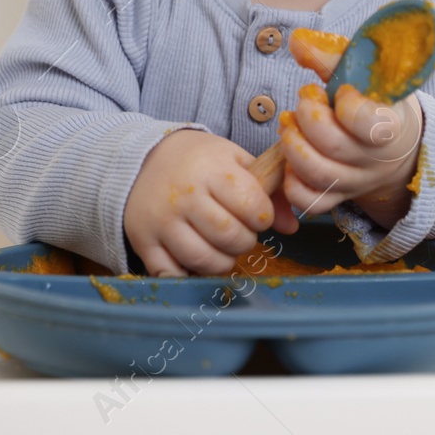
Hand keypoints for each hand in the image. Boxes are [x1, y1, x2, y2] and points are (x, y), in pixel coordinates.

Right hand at [123, 130, 275, 275]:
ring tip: (220, 246)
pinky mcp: (143, 241)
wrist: (142, 160)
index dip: (262, 215)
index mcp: (211, 169)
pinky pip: (171, 273)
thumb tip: (291, 228)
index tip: (256, 213)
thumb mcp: (234, 161)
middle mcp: (184, 195)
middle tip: (239, 231)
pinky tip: (194, 258)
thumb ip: (268, 190)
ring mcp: (162, 221)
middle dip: (245, 240)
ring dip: (222, 261)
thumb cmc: (197, 161)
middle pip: (230, 236)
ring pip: (204, 260)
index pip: (252, 205)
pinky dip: (188, 274)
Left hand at [276, 39, 423, 229]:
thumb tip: (297, 41)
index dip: (347, 107)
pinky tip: (293, 159)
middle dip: (308, 117)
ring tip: (291, 125)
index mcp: (391, 125)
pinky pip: (311, 203)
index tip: (343, 91)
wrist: (394, 143)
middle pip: (333, 147)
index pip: (370, 125)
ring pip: (317, 174)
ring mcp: (356, 182)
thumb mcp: (367, 73)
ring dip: (293, 145)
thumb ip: (332, 56)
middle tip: (307, 98)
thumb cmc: (376, 100)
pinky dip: (293, 182)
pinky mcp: (337, 197)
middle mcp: (375, 159)